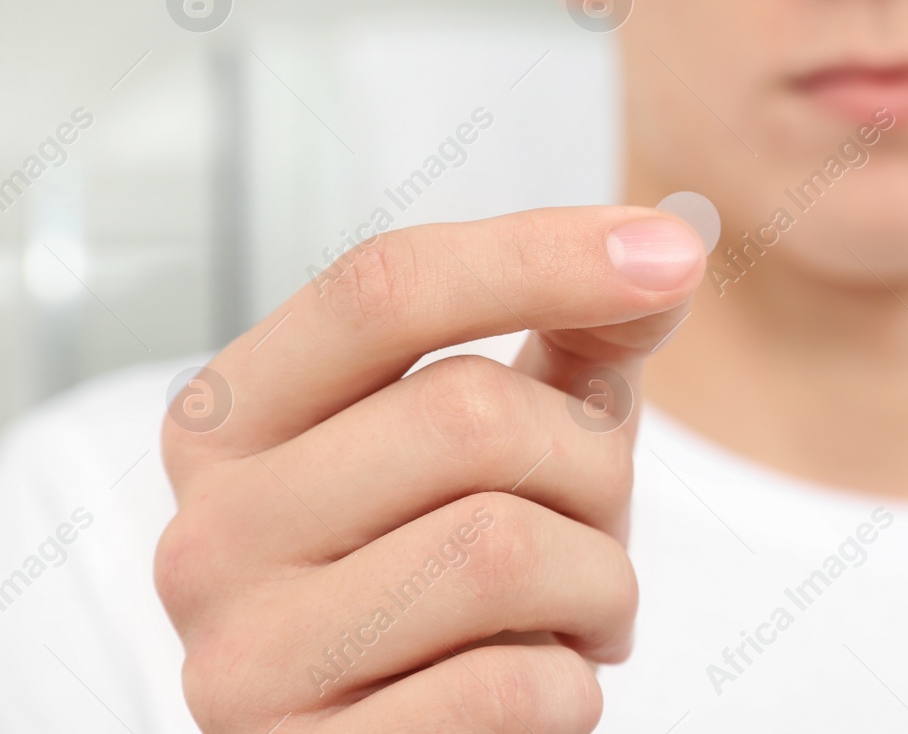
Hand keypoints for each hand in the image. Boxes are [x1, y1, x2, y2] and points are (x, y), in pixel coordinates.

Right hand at [155, 207, 705, 731]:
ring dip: (598, 583)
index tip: (668, 254)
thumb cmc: (465, 578)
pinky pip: (508, 689)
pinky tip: (536, 688)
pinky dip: (569, 688)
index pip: (382, 287)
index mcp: (235, 420)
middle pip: (466, 413)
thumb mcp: (515, 437)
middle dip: (590, 466)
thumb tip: (665, 248)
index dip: (539, 255)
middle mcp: (208, 532)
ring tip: (575, 614)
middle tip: (595, 523)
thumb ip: (576, 334)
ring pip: (500, 550)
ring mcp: (241, 661)